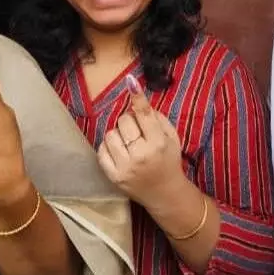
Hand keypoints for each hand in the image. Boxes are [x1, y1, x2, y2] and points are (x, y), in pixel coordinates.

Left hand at [97, 76, 186, 209]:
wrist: (165, 193)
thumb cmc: (168, 161)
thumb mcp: (172, 138)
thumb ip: (157, 118)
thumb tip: (137, 99)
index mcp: (158, 143)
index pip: (144, 115)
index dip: (137, 97)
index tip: (130, 81)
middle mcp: (141, 155)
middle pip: (124, 121)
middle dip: (129, 122)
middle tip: (137, 132)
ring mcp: (125, 167)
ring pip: (110, 134)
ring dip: (118, 135)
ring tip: (128, 144)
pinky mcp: (113, 176)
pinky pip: (101, 151)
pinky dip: (108, 147)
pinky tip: (119, 152)